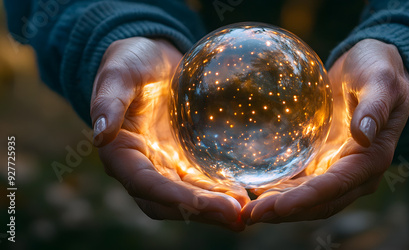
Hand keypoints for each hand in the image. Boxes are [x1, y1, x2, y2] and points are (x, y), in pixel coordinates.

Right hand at [90, 37, 249, 229]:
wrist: (153, 59)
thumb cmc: (131, 61)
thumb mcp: (119, 73)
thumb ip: (108, 100)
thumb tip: (99, 134)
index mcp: (121, 152)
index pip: (146, 184)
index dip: (175, 198)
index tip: (206, 205)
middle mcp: (143, 166)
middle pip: (169, 201)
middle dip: (201, 211)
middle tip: (237, 216)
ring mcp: (166, 164)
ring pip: (189, 196)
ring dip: (215, 209)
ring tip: (246, 212)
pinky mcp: (185, 158)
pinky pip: (202, 180)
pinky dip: (220, 191)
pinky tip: (245, 195)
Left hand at [241, 39, 408, 223]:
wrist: (372, 68)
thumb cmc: (379, 71)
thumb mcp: (381, 82)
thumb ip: (375, 108)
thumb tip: (363, 136)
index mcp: (372, 158)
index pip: (335, 186)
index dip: (306, 199)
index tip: (277, 206)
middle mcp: (356, 172)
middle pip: (319, 202)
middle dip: (286, 211)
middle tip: (250, 215)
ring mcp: (338, 168)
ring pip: (308, 198)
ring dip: (279, 207)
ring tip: (247, 211)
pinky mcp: (324, 160)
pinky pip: (302, 182)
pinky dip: (281, 190)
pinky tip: (256, 190)